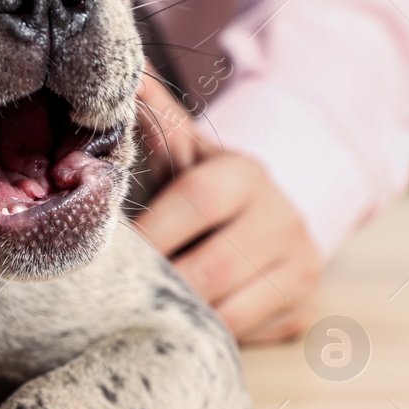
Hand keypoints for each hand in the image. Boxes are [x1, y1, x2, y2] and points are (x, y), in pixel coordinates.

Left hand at [131, 70, 321, 342]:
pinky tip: (168, 329)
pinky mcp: (303, 311)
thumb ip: (149, 115)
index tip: (105, 251)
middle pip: (212, 266)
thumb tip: (123, 72)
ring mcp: (300, 267)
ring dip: (174, 317)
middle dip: (156, 284)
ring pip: (227, 310)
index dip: (151, 231)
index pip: (197, 200)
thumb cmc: (200, 186)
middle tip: (107, 297)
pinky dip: (200, 336)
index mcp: (244, 174)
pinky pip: (242, 336)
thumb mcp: (178, 150)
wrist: (266, 219)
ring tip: (129, 318)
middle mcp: (282, 218)